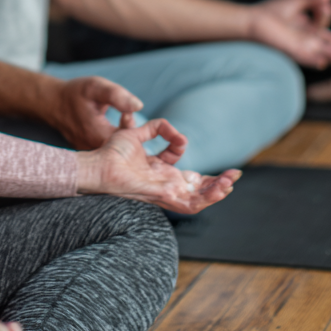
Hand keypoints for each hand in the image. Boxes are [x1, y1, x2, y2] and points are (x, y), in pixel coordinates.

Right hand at [46, 76, 143, 149]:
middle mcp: (94, 150)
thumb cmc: (76, 93)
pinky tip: (110, 128)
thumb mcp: (97, 87)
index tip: (126, 114)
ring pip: (114, 152)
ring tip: (116, 122)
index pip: (128, 143)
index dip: (132, 129)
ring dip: (120, 139)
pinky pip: (105, 152)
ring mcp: (90, 154)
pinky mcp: (88, 153)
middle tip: (123, 118)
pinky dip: (111, 142)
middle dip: (129, 136)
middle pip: (123, 151)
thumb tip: (139, 106)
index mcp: (99, 136)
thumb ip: (117, 96)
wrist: (52, 102)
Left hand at [77, 115, 240, 214]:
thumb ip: (154, 128)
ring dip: (217, 192)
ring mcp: (166, 192)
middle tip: (234, 175)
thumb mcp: (135, 134)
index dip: (197, 165)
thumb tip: (171, 127)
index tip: (183, 140)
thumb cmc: (109, 153)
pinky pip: (190, 203)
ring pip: (199, 200)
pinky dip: (207, 198)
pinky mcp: (164, 196)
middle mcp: (166, 184)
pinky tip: (220, 188)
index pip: (189, 175)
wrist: (96, 165)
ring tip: (230, 182)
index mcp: (161, 171)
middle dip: (219, 184)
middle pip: (199, 189)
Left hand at [247, 0, 330, 68]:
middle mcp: (310, 42)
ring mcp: (302, 48)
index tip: (325, 5)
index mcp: (311, 31)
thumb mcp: (297, 2)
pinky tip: (324, 61)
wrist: (253, 18)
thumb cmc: (272, 10)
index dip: (329, 18)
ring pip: (324, 54)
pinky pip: (307, 59)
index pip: (330, 30)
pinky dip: (316, 60)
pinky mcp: (293, 51)